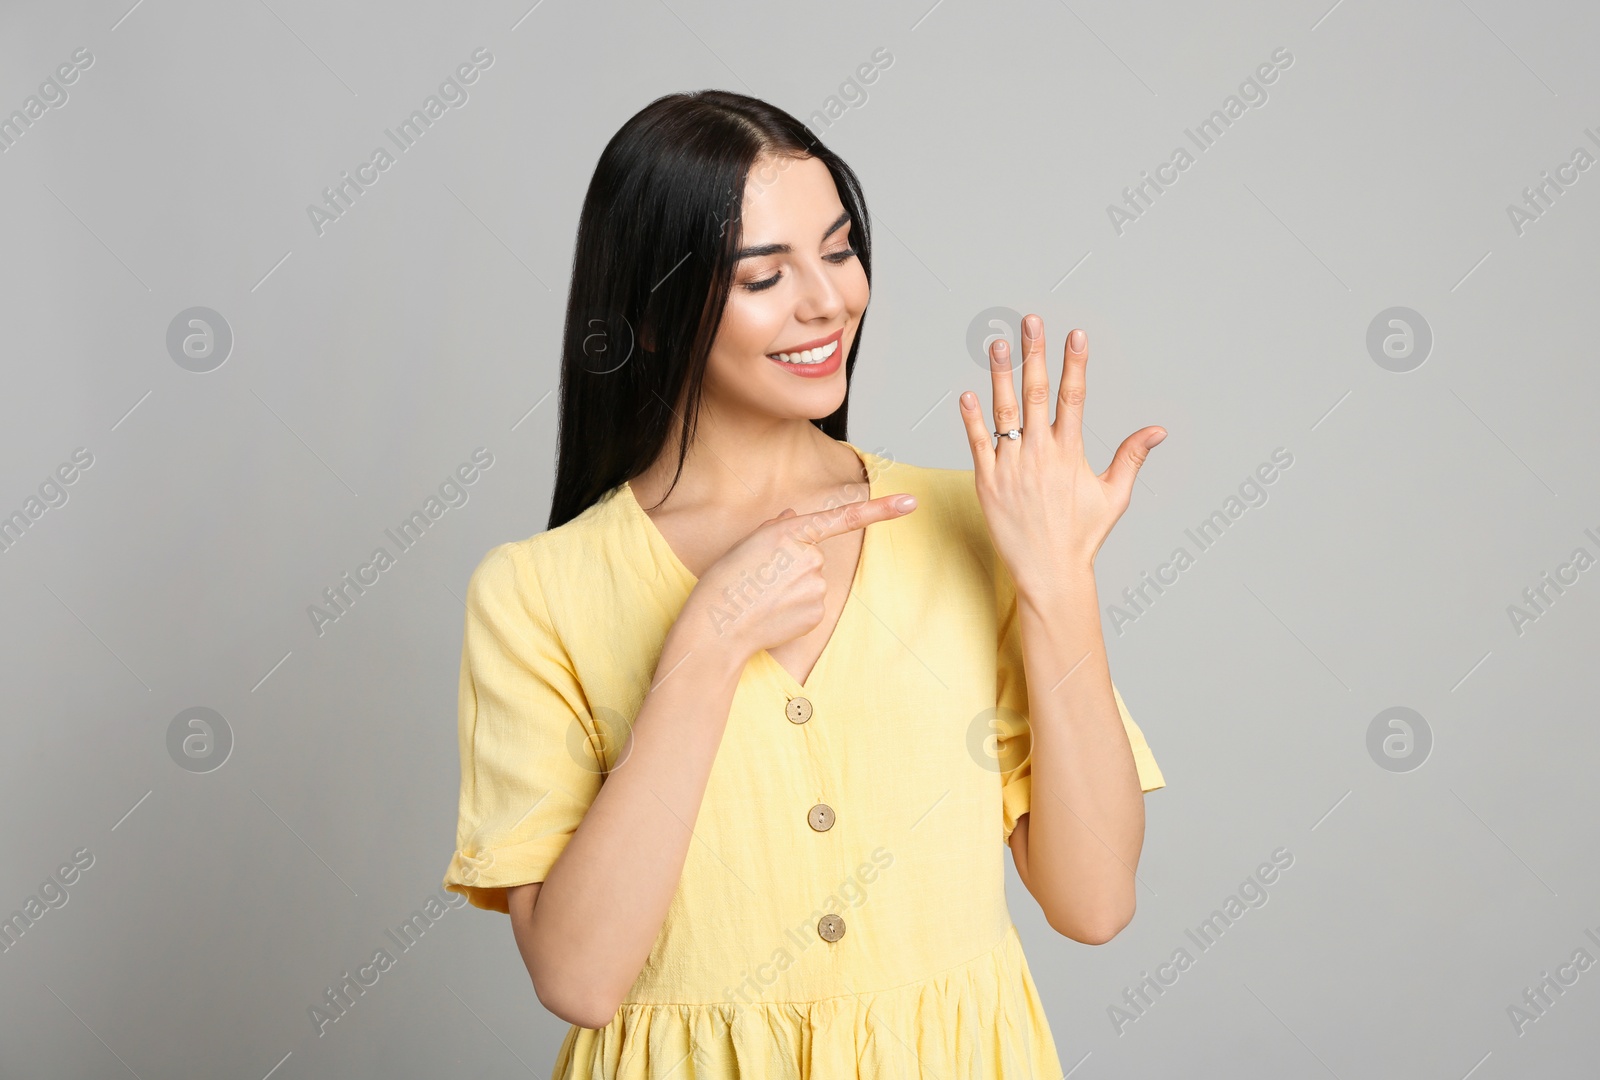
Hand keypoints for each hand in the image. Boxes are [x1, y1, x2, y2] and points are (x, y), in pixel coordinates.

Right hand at [676, 493, 917, 662]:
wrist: (718, 627)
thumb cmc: (726, 582)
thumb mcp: (747, 544)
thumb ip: (776, 529)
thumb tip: (793, 518)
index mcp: (790, 533)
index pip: (843, 517)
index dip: (881, 509)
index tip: (911, 502)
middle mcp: (810, 557)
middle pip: (812, 557)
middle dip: (792, 567)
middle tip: (761, 580)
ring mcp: (816, 587)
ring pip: (812, 582)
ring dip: (792, 589)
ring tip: (764, 598)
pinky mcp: (817, 613)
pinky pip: (812, 605)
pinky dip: (795, 610)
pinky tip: (774, 614)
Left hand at [958, 315, 1164, 594]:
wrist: (1049, 573)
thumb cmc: (1082, 537)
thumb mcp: (1114, 496)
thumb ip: (1131, 457)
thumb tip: (1157, 431)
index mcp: (1070, 454)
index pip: (1074, 397)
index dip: (1074, 363)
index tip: (1075, 334)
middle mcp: (1040, 455)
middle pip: (1036, 394)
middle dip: (1034, 354)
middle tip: (1030, 322)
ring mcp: (1011, 467)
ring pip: (1004, 412)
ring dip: (1000, 375)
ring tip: (998, 343)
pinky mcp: (988, 483)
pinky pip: (978, 444)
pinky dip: (972, 419)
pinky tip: (967, 394)